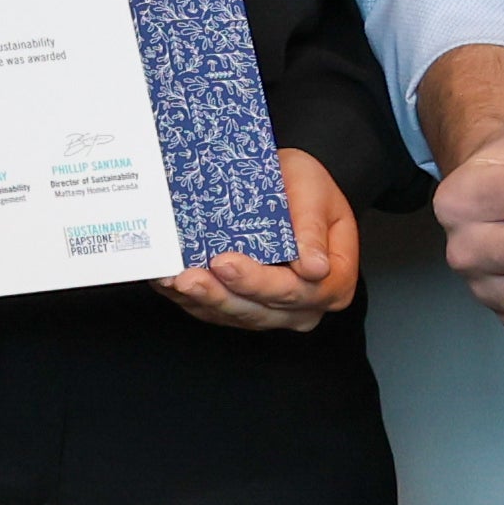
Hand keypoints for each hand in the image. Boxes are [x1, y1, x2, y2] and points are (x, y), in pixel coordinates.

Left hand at [167, 147, 362, 332]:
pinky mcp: (245, 308)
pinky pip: (216, 312)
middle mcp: (306, 306)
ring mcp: (274, 312)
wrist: (295, 189)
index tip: (226, 262)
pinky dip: (191, 300)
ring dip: (202, 301)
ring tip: (174, 281)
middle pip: (261, 311)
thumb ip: (312, 229)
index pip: (296, 291)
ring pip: (235, 315)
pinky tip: (169, 283)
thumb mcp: (316, 195)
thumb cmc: (310, 189)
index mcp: (334, 282)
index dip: (259, 282)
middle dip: (221, 295)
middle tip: (189, 278)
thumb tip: (314, 268)